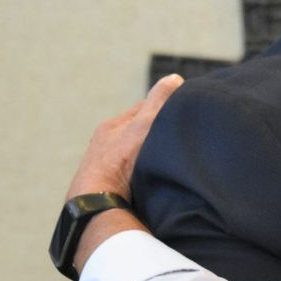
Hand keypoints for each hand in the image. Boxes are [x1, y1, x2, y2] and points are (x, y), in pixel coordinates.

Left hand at [66, 74, 183, 200]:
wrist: (100, 202)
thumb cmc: (121, 161)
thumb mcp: (144, 124)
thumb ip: (159, 102)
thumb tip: (174, 78)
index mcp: (111, 127)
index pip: (142, 111)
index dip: (162, 109)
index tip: (181, 111)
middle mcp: (105, 146)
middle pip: (138, 134)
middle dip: (156, 135)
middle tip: (178, 138)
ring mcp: (106, 169)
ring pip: (135, 156)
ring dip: (150, 158)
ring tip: (169, 162)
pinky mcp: (110, 190)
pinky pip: (132, 176)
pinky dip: (144, 175)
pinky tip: (155, 181)